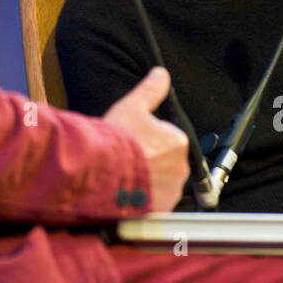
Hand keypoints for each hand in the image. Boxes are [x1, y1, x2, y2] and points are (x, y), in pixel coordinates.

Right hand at [103, 67, 189, 211]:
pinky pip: (155, 201)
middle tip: (127, 158)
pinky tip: (126, 191)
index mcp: (178, 140)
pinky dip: (143, 198)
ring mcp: (172, 190)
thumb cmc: (117, 138)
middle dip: (149, 161)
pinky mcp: (161, 208)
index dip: (147, 139)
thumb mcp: (132, 106)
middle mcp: (181, 167)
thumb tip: (162, 73)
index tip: (132, 141)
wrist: (101, 171)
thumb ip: (150, 90)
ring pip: (160, 182)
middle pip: (165, 161)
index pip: (167, 138)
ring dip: (147, 180)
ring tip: (124, 175)